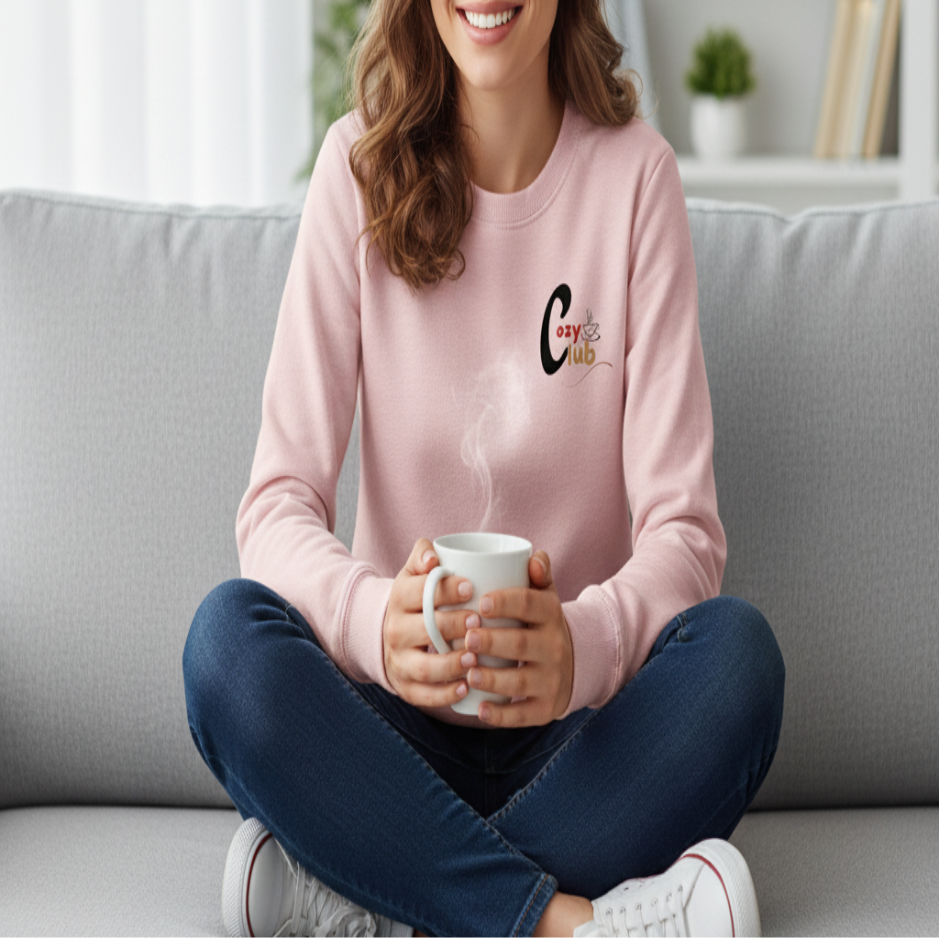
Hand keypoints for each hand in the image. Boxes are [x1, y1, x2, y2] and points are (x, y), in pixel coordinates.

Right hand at [382, 537, 478, 708]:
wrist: (386, 635)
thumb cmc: (415, 600)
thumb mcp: (413, 574)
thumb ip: (423, 555)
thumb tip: (434, 557)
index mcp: (399, 598)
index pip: (420, 593)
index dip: (445, 590)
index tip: (470, 587)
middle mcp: (396, 630)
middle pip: (425, 629)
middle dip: (453, 626)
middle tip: (479, 622)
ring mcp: (400, 661)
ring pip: (425, 667)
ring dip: (451, 664)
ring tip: (475, 658)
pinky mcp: (405, 686)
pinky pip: (423, 695)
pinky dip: (444, 695)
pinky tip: (466, 688)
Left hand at [464, 550, 572, 726]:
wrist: (573, 665)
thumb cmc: (541, 625)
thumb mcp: (545, 598)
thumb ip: (538, 575)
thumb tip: (534, 557)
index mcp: (551, 616)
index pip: (531, 605)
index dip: (507, 602)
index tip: (482, 602)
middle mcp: (554, 648)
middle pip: (521, 644)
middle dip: (493, 642)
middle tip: (466, 638)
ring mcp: (550, 681)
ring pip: (519, 681)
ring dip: (492, 679)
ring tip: (468, 672)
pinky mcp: (545, 708)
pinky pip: (522, 715)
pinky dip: (501, 716)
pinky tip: (480, 710)